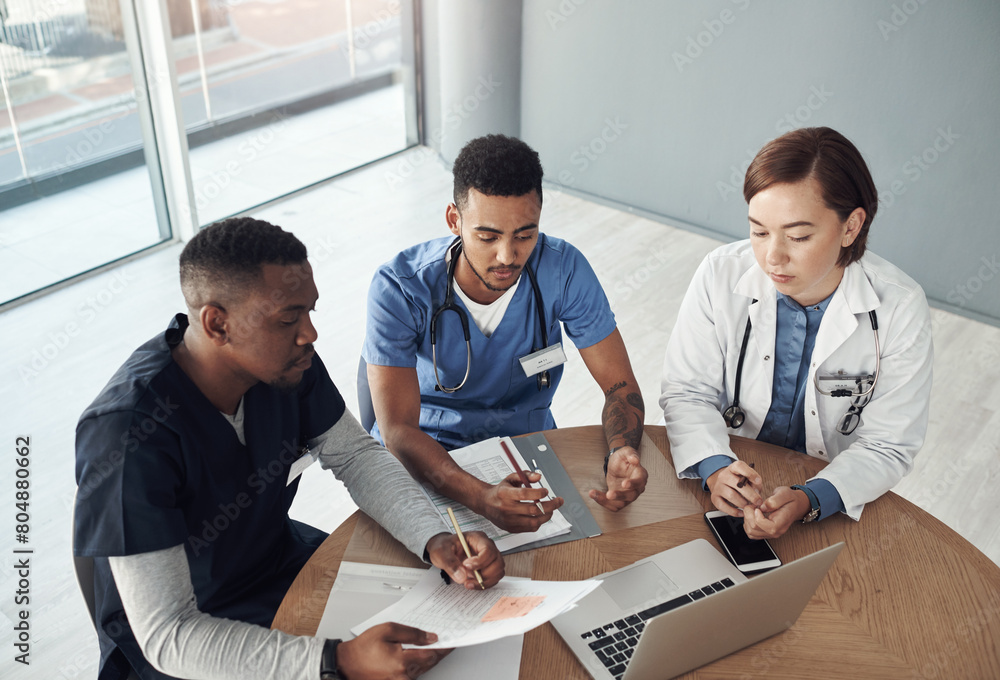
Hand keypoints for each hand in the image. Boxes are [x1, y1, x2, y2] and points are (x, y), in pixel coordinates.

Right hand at [335, 622, 450, 678]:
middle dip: (439, 652)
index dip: (445, 647)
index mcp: (402, 662)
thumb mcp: (387, 631)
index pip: (432, 655)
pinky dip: (419, 664)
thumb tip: (430, 638)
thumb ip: (411, 633)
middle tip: (447, 642)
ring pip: (423, 669)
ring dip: (429, 658)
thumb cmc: (363, 649)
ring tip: (432, 646)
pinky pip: (414, 674)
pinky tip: (419, 655)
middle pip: (430, 664)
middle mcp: (403, 676)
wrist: (346, 664)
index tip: (454, 642)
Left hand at [425, 531, 504, 588]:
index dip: (480, 561)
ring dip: (485, 581)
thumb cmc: (444, 547)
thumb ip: (450, 563)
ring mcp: (489, 558)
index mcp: (477, 538)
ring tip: (468, 582)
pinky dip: (484, 584)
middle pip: (497, 562)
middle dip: (484, 574)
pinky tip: (471, 583)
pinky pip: (493, 578)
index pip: (488, 549)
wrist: (443, 552)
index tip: (466, 566)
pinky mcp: (488, 568)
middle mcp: (487, 547)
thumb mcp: (441, 552)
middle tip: (468, 578)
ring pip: (498, 571)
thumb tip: (462, 576)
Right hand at [480, 472, 563, 532]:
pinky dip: (539, 522)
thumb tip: (539, 476)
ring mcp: (509, 521)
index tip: (546, 491)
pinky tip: (540, 515)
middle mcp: (506, 509)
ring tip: (551, 509)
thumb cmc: (501, 490)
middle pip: (533, 510)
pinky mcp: (512, 529)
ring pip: (534, 522)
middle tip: (558, 501)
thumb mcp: (511, 478)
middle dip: (550, 505)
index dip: (539, 493)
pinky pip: (531, 528)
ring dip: (547, 515)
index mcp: (505, 494)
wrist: (486, 503)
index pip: (524, 494)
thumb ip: (526, 475)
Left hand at [589, 447, 647, 510]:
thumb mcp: (626, 451)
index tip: (624, 484)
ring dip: (607, 501)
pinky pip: (612, 505)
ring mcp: (628, 495)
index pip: (639, 481)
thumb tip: (635, 460)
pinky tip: (593, 494)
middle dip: (619, 496)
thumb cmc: (623, 457)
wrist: (617, 464)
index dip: (633, 484)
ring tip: (593, 493)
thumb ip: (631, 454)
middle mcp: (637, 488)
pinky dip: (602, 502)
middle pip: (631, 496)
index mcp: (641, 475)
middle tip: (609, 494)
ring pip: (621, 503)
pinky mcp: (619, 499)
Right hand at [706, 460, 763, 517]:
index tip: (758, 481)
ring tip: (748, 506)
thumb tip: (756, 492)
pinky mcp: (714, 498)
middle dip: (751, 494)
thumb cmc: (739, 482)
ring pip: (731, 496)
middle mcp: (724, 476)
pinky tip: (741, 512)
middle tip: (758, 501)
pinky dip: (734, 512)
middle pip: (736, 484)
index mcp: (733, 468)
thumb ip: (754, 483)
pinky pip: (723, 506)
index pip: (739, 466)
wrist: (723, 484)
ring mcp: (718, 487)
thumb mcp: (748, 478)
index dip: (749, 473)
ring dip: (743, 503)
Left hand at [743, 486, 810, 539]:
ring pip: (750, 532)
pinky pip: (751, 533)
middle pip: (754, 529)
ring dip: (747, 519)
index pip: (764, 526)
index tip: (758, 506)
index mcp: (781, 523)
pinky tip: (752, 515)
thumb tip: (763, 507)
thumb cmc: (790, 499)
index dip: (756, 515)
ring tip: (753, 510)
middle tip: (753, 505)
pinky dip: (748, 524)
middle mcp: (776, 532)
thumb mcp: (784, 493)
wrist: (795, 505)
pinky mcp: (765, 533)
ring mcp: (770, 534)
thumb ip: (774, 500)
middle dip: (749, 515)